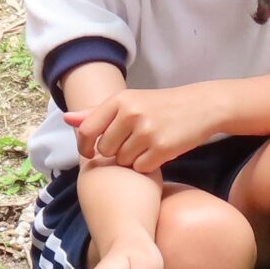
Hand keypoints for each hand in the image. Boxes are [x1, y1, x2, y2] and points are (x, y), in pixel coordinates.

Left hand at [67, 86, 216, 173]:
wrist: (202, 107)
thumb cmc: (161, 106)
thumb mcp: (129, 102)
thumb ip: (96, 113)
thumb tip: (67, 119)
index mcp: (120, 100)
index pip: (87, 130)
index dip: (85, 146)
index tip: (91, 152)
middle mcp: (131, 113)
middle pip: (105, 150)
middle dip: (115, 153)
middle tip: (131, 144)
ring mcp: (147, 131)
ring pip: (123, 161)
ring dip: (131, 160)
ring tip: (146, 146)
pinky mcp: (163, 148)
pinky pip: (141, 168)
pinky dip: (147, 165)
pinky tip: (157, 153)